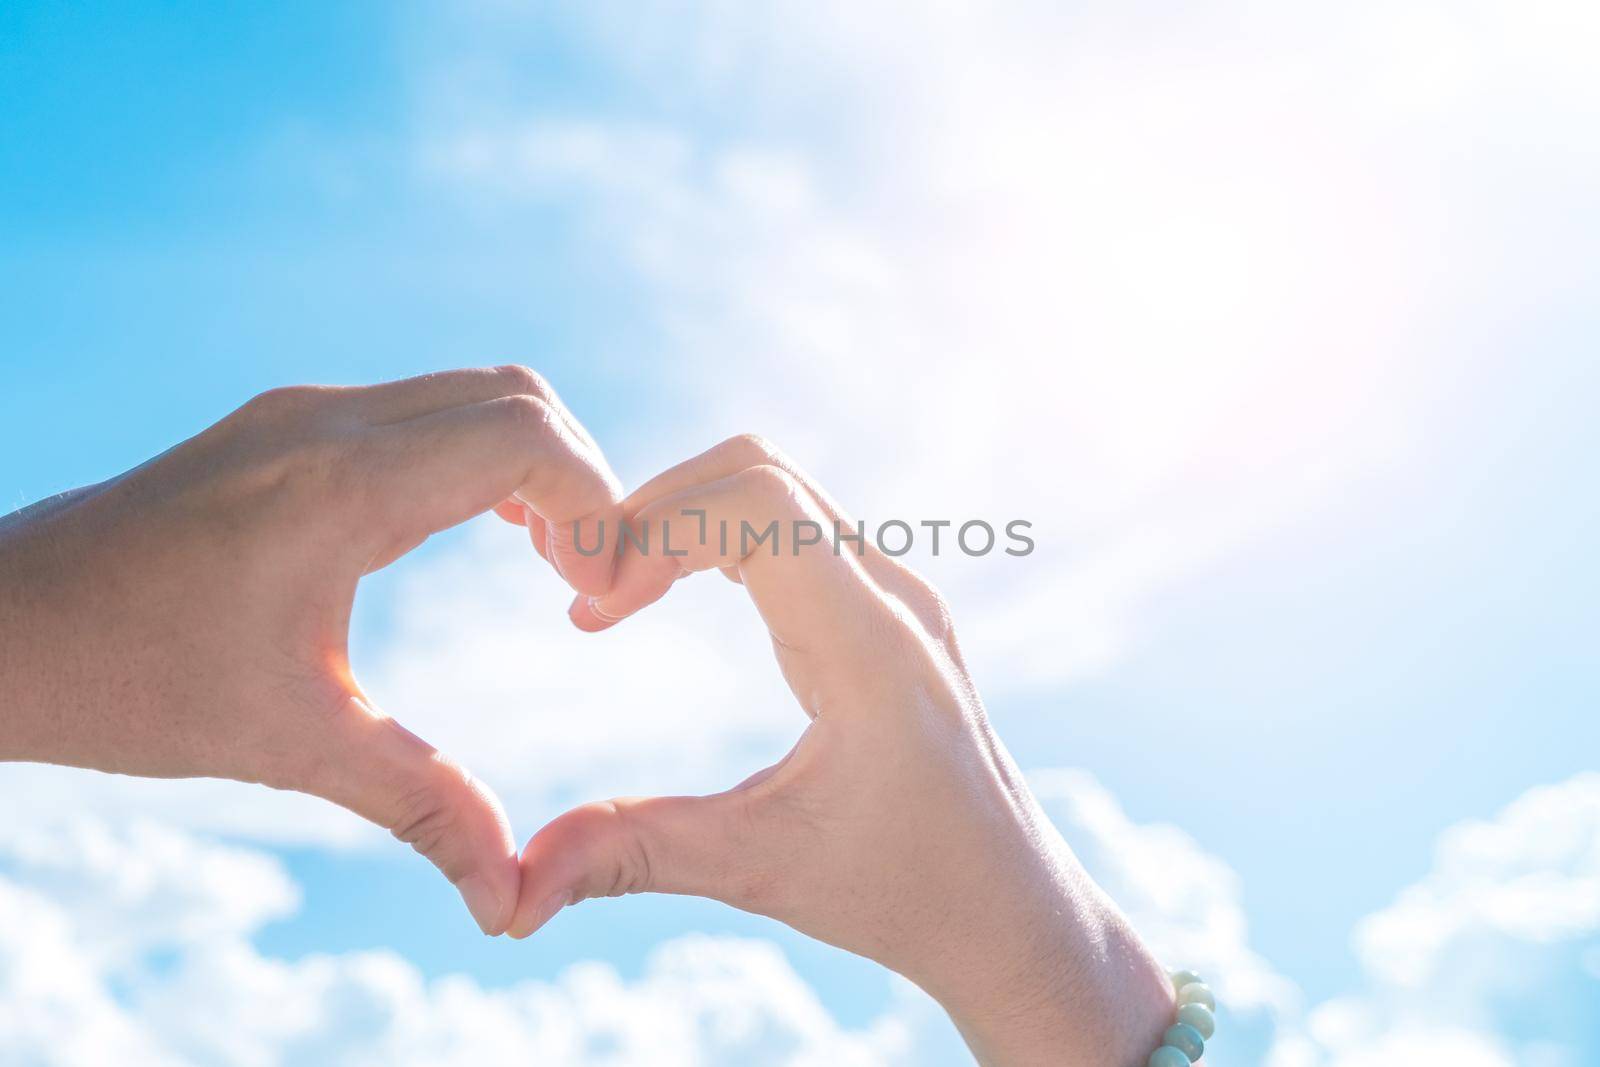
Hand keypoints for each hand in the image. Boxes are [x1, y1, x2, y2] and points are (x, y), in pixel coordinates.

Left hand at [0, 367, 620, 934]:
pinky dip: (481, 457)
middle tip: (584, 582)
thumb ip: (421, 805)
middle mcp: (329, 423)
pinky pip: (424, 410)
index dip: (597, 508)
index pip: (526, 438)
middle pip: (518, 398)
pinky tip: (480, 531)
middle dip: (581, 483)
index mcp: (340, 486)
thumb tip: (510, 898)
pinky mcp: (288, 425)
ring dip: (534, 466)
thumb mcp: (291, 743)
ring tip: (546, 562)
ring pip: (474, 393)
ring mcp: (305, 413)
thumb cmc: (130, 679)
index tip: (599, 596)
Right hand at [507, 435, 1174, 1066]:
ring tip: (615, 596)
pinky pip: (792, 521)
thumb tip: (511, 892)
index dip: (653, 528)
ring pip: (774, 485)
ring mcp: (897, 591)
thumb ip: (635, 855)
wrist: (1007, 905)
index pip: (755, 503)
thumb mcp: (760, 870)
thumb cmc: (904, 891)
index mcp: (871, 647)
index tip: (591, 611)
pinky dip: (716, 534)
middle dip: (653, 511)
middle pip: (755, 468)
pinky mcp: (886, 604)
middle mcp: (894, 596)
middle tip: (589, 596)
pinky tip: (667, 594)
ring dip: (682, 517)